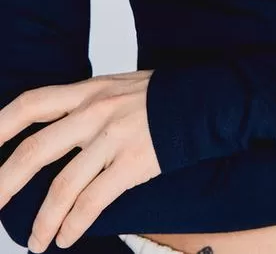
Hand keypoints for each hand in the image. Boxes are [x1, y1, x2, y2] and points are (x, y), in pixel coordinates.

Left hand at [0, 69, 159, 251]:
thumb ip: (85, 103)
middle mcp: (95, 112)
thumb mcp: (117, 87)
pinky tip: (66, 236)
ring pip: (63, 186)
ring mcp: (114, 137)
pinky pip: (93, 200)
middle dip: (4, 184)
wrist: (206, 99)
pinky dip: (75, 224)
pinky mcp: (133, 162)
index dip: (0, 127)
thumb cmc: (161, 96)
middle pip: (35, 150)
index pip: (31, 104)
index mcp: (88, 91)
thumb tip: (53, 127)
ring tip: (36, 242)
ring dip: (43, 220)